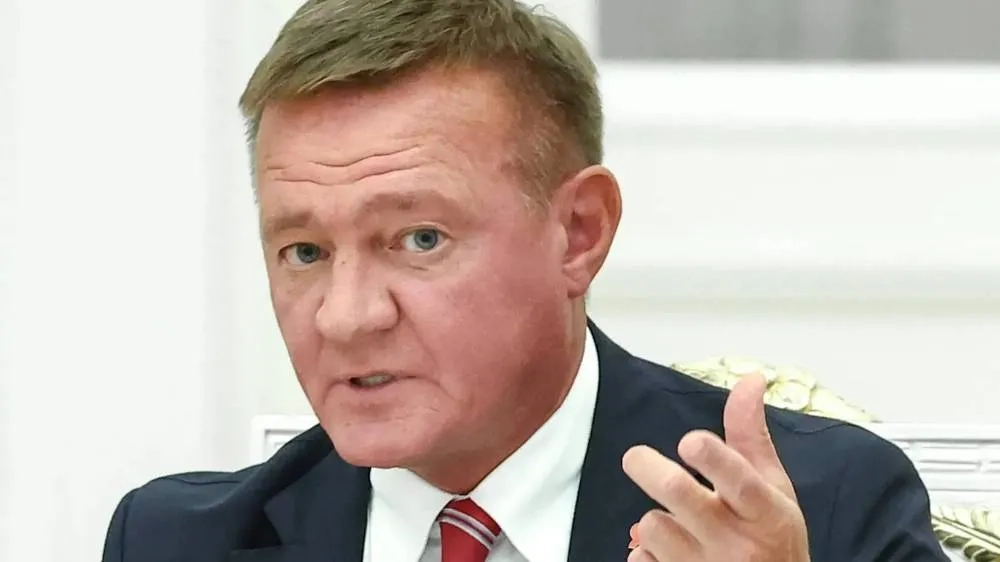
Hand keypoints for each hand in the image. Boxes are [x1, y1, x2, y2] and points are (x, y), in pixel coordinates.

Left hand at [622, 373, 809, 561]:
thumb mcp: (773, 491)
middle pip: (679, 494)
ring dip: (654, 518)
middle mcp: (738, 544)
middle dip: (649, 467)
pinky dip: (646, 553)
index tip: (689, 441)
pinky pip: (641, 559)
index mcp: (766, 512)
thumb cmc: (772, 540)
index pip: (741, 481)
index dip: (713, 458)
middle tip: (636, 457)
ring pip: (653, 524)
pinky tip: (671, 555)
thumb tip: (749, 380)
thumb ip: (750, 437)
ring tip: (677, 523)